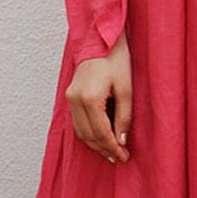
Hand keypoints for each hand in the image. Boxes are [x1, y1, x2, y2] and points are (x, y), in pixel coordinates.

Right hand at [64, 30, 131, 163]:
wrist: (100, 39)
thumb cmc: (116, 59)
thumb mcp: (126, 88)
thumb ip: (124, 116)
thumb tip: (121, 140)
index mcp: (90, 98)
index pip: (101, 133)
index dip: (113, 148)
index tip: (124, 157)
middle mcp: (75, 100)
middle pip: (88, 135)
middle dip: (103, 149)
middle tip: (119, 158)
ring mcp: (70, 97)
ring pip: (80, 131)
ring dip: (95, 144)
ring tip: (110, 152)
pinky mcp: (70, 95)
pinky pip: (77, 121)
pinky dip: (88, 133)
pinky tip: (100, 137)